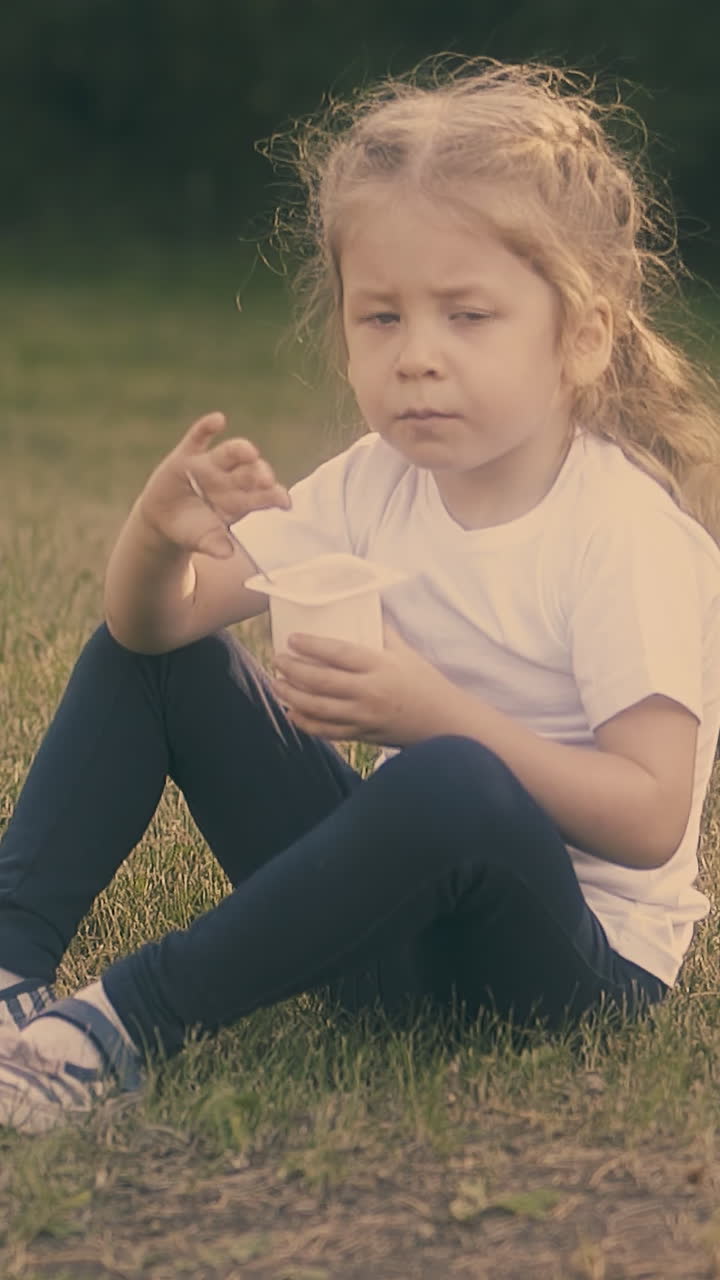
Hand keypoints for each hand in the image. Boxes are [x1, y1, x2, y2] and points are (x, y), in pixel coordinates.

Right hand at [139, 412, 290, 558]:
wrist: (164, 520)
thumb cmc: (193, 530)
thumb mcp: (201, 539)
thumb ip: (214, 544)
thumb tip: (227, 553)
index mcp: (241, 501)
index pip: (262, 496)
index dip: (274, 496)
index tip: (284, 502)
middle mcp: (230, 479)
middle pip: (249, 473)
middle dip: (258, 474)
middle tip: (265, 479)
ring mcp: (210, 465)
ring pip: (229, 454)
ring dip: (239, 450)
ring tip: (248, 451)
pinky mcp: (187, 455)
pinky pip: (198, 438)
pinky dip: (206, 428)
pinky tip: (218, 420)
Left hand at [272, 622, 461, 745]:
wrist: (443, 722)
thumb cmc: (424, 682)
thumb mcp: (405, 652)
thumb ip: (382, 632)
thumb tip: (362, 608)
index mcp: (379, 666)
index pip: (338, 653)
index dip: (312, 645)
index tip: (292, 639)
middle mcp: (369, 692)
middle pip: (320, 681)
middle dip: (293, 670)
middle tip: (277, 660)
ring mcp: (363, 716)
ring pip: (318, 708)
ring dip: (292, 696)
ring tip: (276, 684)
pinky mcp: (362, 734)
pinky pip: (327, 731)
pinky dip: (306, 723)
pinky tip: (292, 713)